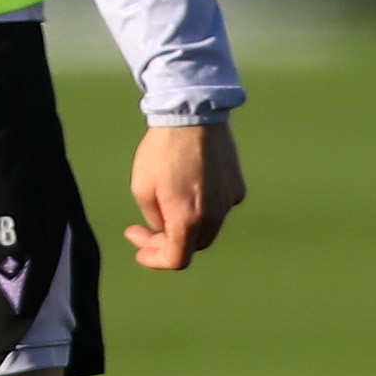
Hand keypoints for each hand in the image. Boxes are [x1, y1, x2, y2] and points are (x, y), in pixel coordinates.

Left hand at [124, 119, 244, 269]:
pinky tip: (186, 188)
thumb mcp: (142, 188)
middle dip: (167, 243)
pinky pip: (218, 208)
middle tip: (144, 230)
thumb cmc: (162, 150)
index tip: (139, 250)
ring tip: (164, 205)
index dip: (155, 260)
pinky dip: (201, 208)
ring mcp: (229, 201)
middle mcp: (215, 215)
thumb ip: (154, 218)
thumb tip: (164, 228)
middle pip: (193, 245)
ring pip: (207, 228)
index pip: (177, 259)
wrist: (193, 115)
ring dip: (185, 225)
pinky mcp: (237, 187)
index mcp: (189, 219)